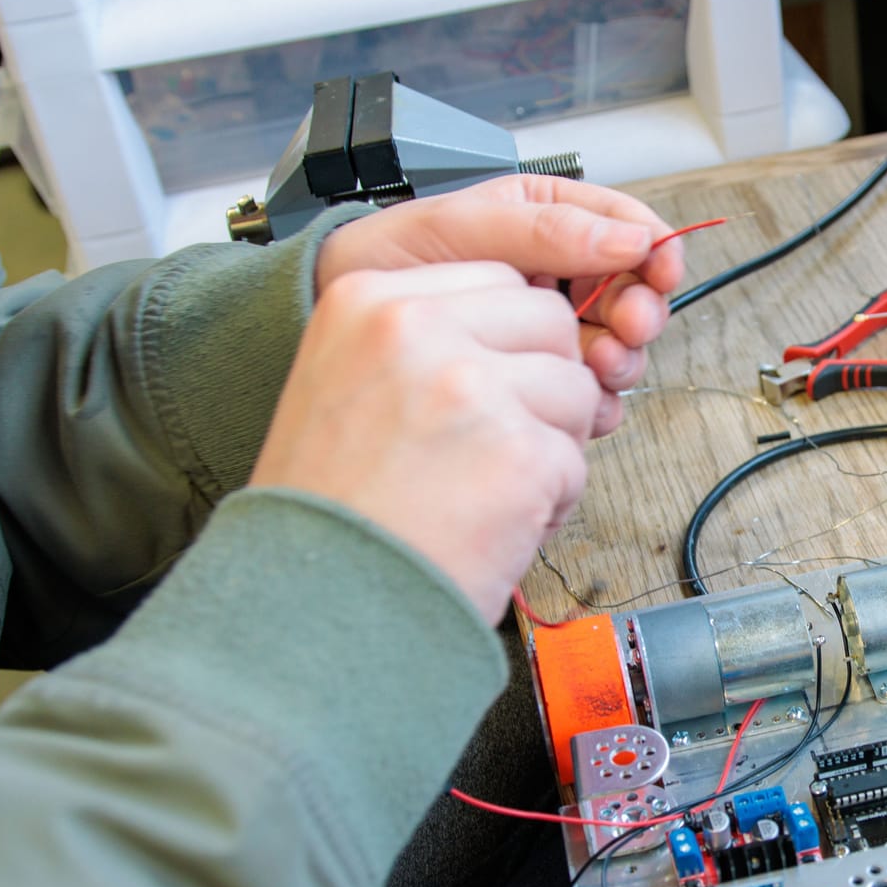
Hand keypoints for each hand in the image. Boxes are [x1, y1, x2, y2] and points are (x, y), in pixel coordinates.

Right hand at [252, 262, 600, 622]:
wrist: (309, 608)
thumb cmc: (327, 513)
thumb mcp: (339, 383)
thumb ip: (418, 342)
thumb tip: (507, 333)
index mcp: (367, 299)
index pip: (496, 278)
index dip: (509, 340)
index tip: (491, 382)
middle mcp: (417, 329)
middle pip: (547, 321)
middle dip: (542, 383)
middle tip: (497, 442)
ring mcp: (471, 388)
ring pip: (575, 389)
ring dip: (552, 443)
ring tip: (490, 489)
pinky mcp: (518, 454)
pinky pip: (577, 462)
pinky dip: (553, 503)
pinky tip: (497, 525)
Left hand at [314, 176, 684, 434]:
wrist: (325, 325)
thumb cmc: (378, 263)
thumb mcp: (459, 231)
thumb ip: (545, 230)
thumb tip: (629, 235)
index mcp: (542, 220)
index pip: (624, 225)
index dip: (654, 247)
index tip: (661, 271)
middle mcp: (553, 274)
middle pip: (633, 290)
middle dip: (638, 310)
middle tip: (626, 327)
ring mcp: (547, 329)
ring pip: (618, 343)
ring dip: (619, 357)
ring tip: (594, 365)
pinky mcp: (535, 378)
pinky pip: (589, 390)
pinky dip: (594, 398)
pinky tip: (579, 400)